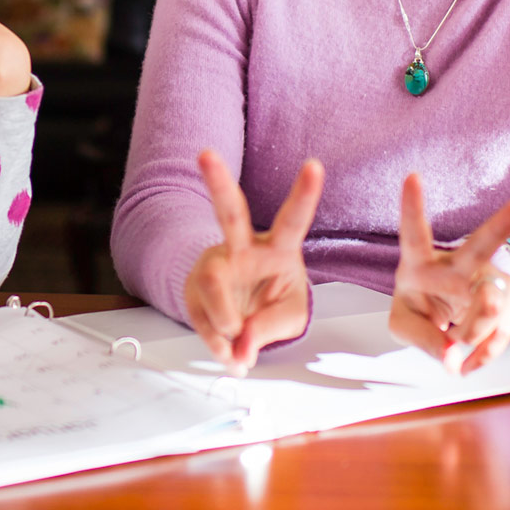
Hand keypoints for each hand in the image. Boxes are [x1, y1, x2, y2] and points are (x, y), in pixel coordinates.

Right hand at [181, 150, 321, 375]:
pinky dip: (216, 344)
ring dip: (227, 321)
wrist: (244, 318)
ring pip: (211, 281)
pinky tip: (226, 354)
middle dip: (217, 182)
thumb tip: (240, 346)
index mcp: (278, 247)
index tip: (315, 165)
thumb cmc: (274, 302)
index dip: (304, 193)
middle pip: (230, 212)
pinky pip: (202, 317)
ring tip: (237, 348)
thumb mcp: (289, 317)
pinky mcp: (194, 289)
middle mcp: (242, 247)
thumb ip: (268, 328)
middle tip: (205, 155)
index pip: (293, 219)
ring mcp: (214, 265)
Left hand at [389, 175, 509, 375]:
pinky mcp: (508, 305)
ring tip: (457, 343)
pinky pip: (501, 334)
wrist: (450, 315)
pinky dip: (482, 355)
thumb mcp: (404, 323)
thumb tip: (452, 356)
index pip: (414, 232)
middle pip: (480, 246)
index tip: (412, 176)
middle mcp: (458, 264)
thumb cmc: (420, 307)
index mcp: (420, 262)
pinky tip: (469, 364)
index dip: (412, 206)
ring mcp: (488, 282)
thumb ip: (422, 338)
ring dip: (474, 330)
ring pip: (492, 303)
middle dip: (502, 224)